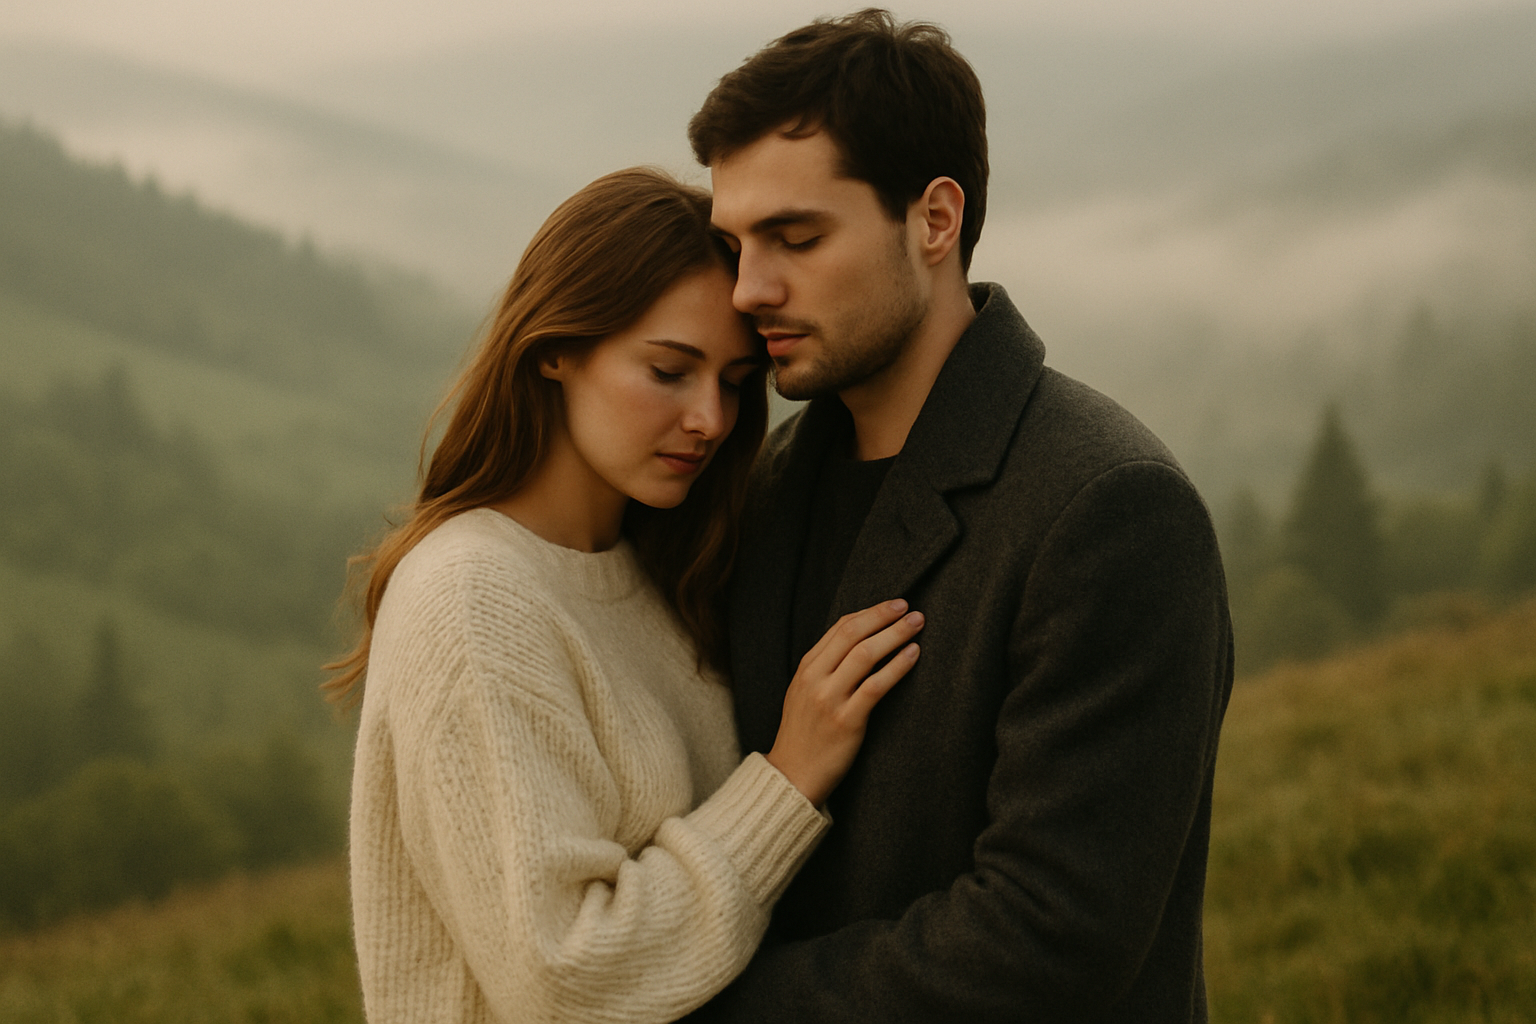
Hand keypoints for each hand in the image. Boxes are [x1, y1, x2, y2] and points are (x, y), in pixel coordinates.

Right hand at [766, 599, 923, 807]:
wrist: (792, 776)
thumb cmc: (804, 734)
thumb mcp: (804, 693)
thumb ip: (825, 668)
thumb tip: (859, 641)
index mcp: (806, 668)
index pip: (840, 628)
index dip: (870, 612)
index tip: (893, 605)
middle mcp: (814, 679)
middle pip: (853, 634)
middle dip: (883, 616)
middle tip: (909, 607)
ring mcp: (829, 699)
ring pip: (865, 655)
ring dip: (895, 634)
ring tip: (917, 624)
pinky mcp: (846, 721)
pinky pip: (876, 686)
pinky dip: (897, 666)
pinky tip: (913, 654)